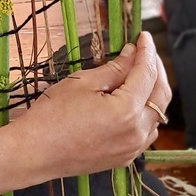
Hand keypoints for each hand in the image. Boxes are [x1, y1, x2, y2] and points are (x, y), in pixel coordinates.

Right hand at [18, 30, 171, 180]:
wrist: (34, 152)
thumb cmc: (52, 115)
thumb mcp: (81, 83)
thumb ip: (113, 69)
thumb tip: (131, 54)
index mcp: (126, 111)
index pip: (147, 74)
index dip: (147, 52)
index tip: (144, 37)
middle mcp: (136, 132)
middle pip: (161, 95)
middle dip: (156, 70)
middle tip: (145, 52)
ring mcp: (132, 148)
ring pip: (157, 116)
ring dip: (153, 94)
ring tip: (139, 76)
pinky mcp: (124, 158)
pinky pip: (146, 133)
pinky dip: (146, 115)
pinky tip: (133, 104)